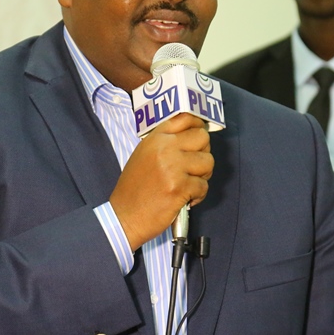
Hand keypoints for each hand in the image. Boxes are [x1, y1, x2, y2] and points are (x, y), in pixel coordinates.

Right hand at [109, 113, 213, 250]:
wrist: (125, 216)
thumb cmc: (135, 189)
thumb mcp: (144, 155)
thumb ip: (165, 142)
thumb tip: (194, 135)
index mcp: (155, 138)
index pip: (186, 118)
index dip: (198, 126)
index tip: (199, 138)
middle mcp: (164, 147)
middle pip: (202, 137)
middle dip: (203, 153)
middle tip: (193, 168)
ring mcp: (172, 166)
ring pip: (208, 162)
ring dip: (202, 176)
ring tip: (188, 185)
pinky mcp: (179, 187)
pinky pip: (203, 186)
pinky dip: (198, 195)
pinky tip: (184, 199)